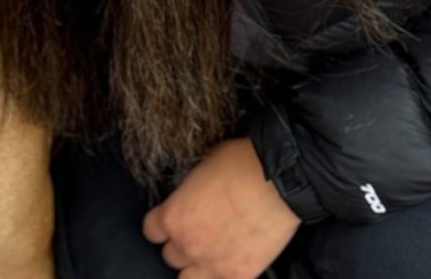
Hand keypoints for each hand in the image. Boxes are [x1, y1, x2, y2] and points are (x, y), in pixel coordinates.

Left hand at [142, 138, 300, 278]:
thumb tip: (192, 196)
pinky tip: (230, 260)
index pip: (151, 231)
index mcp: (174, 216)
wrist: (279, 180)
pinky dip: (221, 273)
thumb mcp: (202, 168)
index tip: (170, 220)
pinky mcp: (239, 276)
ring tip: (209, 253)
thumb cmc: (240, 163)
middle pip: (170, 256)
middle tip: (196, 232)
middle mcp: (188, 245)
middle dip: (181, 243)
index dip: (160, 224)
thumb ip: (190, 191)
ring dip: (195, 267)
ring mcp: (213, 265)